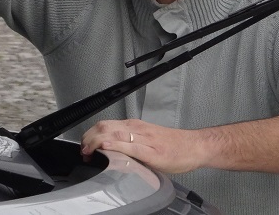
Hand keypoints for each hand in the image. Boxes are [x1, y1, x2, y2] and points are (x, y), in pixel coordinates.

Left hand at [80, 119, 204, 173]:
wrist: (195, 147)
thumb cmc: (175, 146)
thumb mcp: (147, 140)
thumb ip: (131, 144)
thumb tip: (112, 152)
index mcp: (135, 127)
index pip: (105, 125)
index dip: (90, 134)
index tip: (84, 145)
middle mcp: (138, 129)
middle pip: (105, 127)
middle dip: (89, 138)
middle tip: (83, 150)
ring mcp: (145, 140)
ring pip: (114, 134)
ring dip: (96, 142)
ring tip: (87, 150)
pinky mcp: (152, 152)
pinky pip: (130, 147)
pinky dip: (115, 146)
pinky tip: (107, 149)